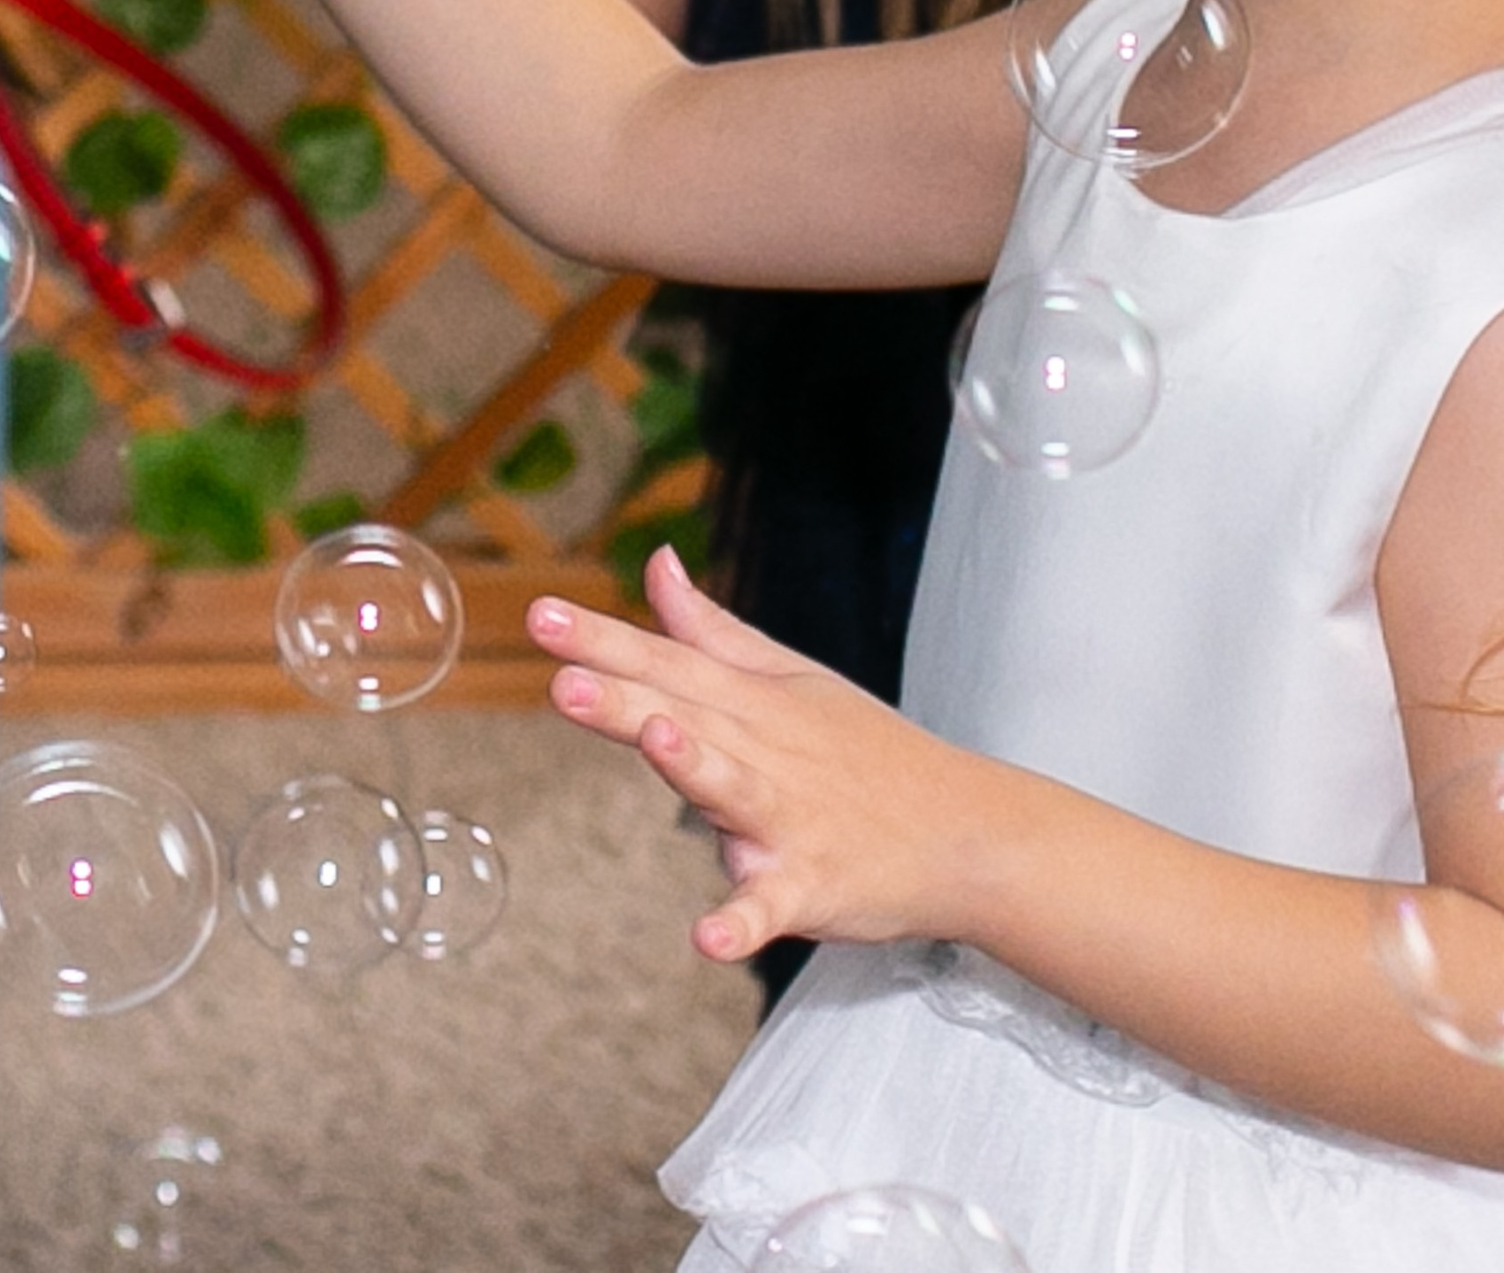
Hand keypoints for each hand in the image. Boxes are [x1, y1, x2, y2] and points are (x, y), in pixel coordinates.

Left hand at [528, 548, 994, 962]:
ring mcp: (788, 818)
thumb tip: (656, 566)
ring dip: (694, 766)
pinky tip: (709, 938)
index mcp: (754, 701)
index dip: (602, 640)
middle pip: (684, 716)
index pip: (666, 662)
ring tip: (656, 738)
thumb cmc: (869, 752)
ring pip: (731, 789)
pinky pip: (771, 906)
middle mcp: (765, 751)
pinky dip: (743, 922)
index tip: (540, 615)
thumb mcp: (792, 678)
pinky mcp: (812, 884)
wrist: (963, 832)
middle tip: (561, 675)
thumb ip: (711, 631)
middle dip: (623, 696)